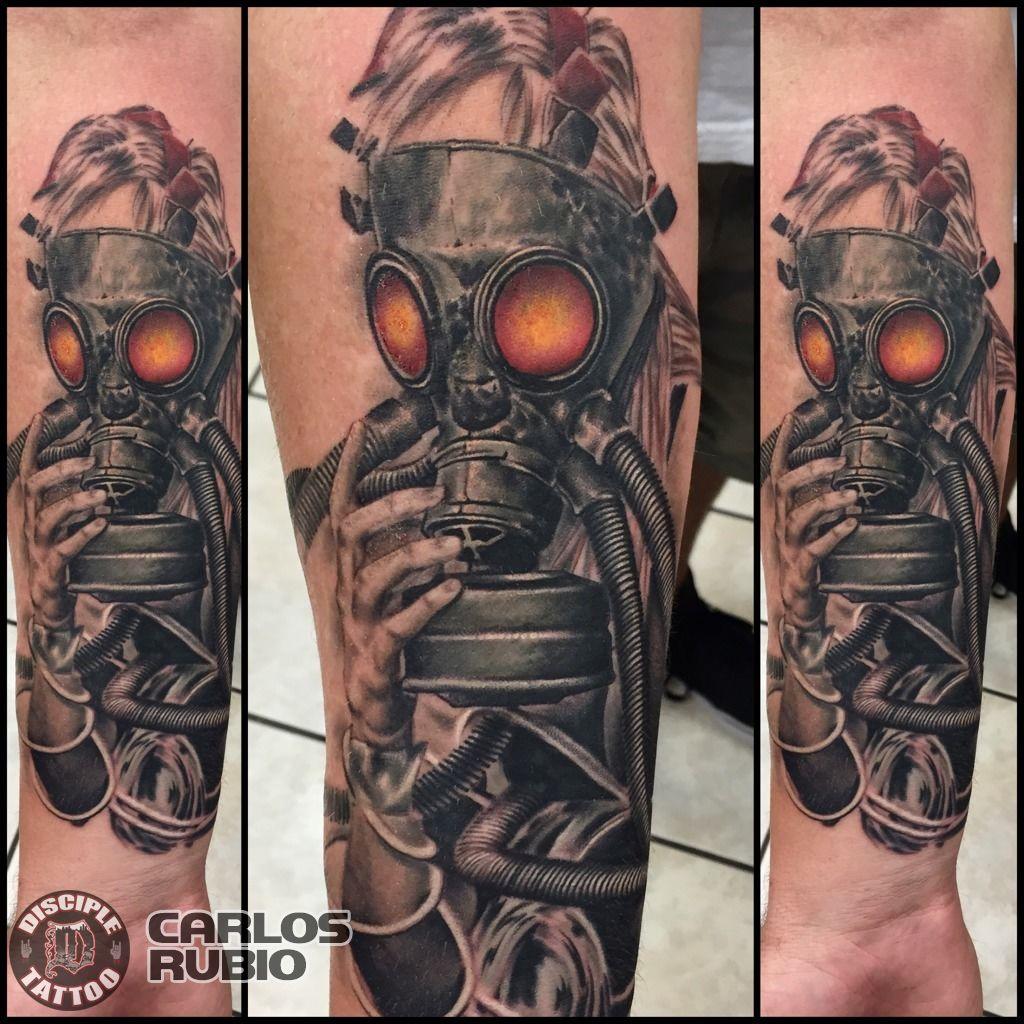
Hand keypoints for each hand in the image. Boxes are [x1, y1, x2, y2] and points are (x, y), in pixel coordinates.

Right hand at [20, 414, 107, 629]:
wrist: (50, 599)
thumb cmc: (58, 557)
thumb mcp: (63, 524)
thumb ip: (72, 501)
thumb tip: (94, 480)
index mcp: (32, 510)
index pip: (26, 471)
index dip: (32, 445)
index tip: (40, 419)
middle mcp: (31, 523)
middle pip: (35, 487)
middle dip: (60, 469)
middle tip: (89, 461)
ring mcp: (38, 546)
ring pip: (48, 516)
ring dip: (76, 502)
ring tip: (102, 496)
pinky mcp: (51, 567)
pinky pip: (64, 548)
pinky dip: (83, 534)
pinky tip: (101, 524)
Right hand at [330, 421, 461, 748]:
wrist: (374, 704)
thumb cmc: (387, 638)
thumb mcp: (393, 588)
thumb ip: (404, 552)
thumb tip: (437, 517)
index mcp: (350, 567)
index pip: (341, 508)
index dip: (348, 469)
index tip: (360, 428)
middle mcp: (348, 588)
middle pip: (354, 532)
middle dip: (393, 505)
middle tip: (438, 493)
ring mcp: (359, 622)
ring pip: (372, 576)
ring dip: (415, 554)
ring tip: (454, 546)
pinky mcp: (378, 653)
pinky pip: (397, 625)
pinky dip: (426, 603)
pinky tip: (454, 588)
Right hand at [770, 414, 858, 629]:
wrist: (798, 602)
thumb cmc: (805, 560)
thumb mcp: (808, 526)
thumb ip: (817, 502)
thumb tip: (839, 477)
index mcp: (780, 511)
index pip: (776, 471)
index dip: (783, 446)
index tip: (792, 420)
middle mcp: (780, 525)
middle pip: (785, 487)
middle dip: (811, 470)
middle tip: (840, 462)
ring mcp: (789, 547)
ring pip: (799, 516)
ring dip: (827, 502)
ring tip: (852, 496)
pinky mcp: (802, 567)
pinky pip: (815, 548)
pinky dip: (834, 535)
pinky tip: (852, 525)